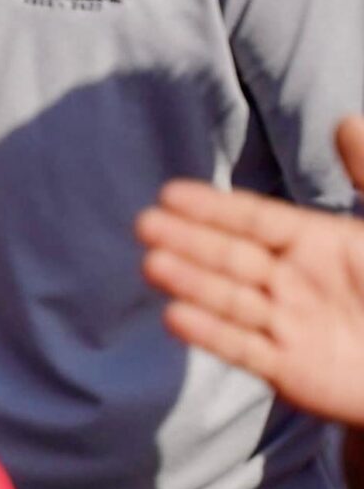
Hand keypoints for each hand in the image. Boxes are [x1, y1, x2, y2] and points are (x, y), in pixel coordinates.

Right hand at [137, 118, 363, 424]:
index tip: (170, 192)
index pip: (257, 220)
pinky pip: (244, 350)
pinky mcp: (289, 370)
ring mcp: (289, 326)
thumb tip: (344, 118)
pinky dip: (211, 335)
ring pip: (231, 299)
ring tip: (152, 265)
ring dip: (191, 283)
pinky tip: (176, 317)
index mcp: (318, 244)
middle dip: (189, 241)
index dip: (215, 208)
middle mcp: (295, 282)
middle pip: (233, 257)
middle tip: (145, 224)